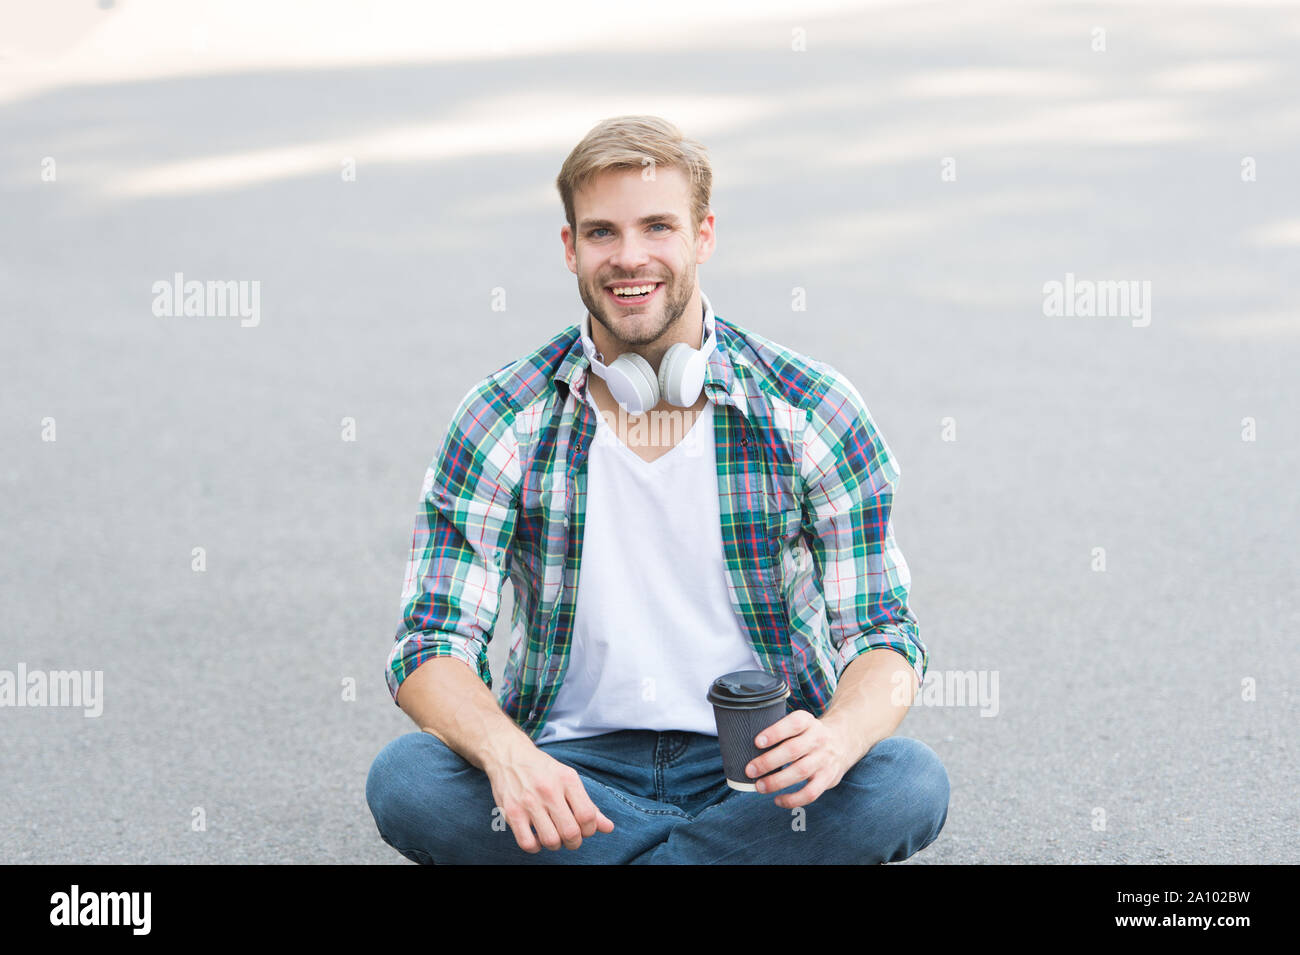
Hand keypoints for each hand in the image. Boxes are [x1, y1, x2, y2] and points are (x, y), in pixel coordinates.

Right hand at [485, 739, 614, 852]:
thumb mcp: (568, 779)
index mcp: (567, 779)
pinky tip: (537, 837)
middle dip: (575, 842)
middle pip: (571, 832)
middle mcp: (548, 790)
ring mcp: (528, 802)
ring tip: (554, 836)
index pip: (587, 815)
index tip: (585, 829)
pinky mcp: (511, 812)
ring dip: (556, 845)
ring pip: (551, 841)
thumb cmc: (543, 770)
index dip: (590, 829)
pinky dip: (536, 847)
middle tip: (571, 837)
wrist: (508, 755)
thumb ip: (589, 805)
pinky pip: (527, 843)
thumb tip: (609, 828)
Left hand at [744, 710, 854, 808]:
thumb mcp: (800, 722)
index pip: (793, 724)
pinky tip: (778, 800)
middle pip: (793, 750)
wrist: (843, 741)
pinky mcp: (828, 778)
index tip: (756, 742)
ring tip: (759, 786)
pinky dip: (793, 799)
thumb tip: (744, 743)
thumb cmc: (809, 733)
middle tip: (749, 770)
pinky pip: (811, 792)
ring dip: (777, 781)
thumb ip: (780, 730)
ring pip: (800, 772)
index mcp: (808, 722)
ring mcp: (824, 759)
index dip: (775, 732)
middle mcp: (818, 739)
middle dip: (768, 762)